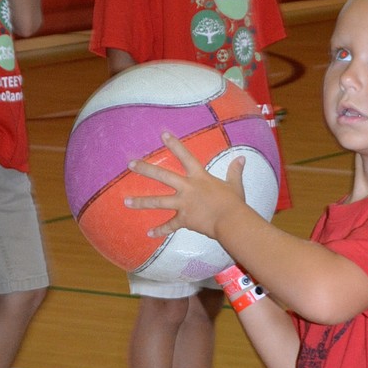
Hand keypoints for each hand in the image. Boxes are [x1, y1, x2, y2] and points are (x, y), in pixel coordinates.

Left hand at [125, 132, 246, 238]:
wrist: (231, 222)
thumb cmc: (234, 203)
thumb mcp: (235, 185)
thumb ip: (235, 171)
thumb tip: (242, 159)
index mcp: (199, 177)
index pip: (185, 156)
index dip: (174, 144)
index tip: (162, 134)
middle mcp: (187, 188)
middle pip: (162, 176)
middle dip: (145, 169)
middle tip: (130, 164)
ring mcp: (184, 204)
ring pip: (158, 202)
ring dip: (141, 202)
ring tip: (126, 201)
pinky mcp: (184, 220)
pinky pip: (170, 226)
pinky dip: (160, 230)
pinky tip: (149, 233)